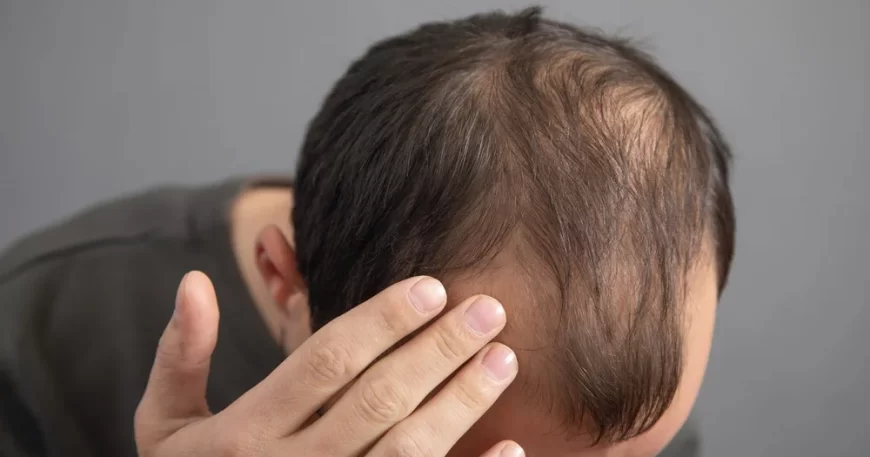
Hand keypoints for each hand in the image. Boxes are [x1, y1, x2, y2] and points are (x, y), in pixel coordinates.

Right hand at [134, 271, 522, 456]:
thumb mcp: (165, 427)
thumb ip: (180, 356)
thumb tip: (196, 280)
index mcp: (246, 433)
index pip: (326, 361)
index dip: (383, 320)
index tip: (432, 286)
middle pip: (380, 398)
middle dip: (439, 349)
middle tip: (490, 309)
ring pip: (408, 449)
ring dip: (461, 402)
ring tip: (504, 359)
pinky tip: (512, 446)